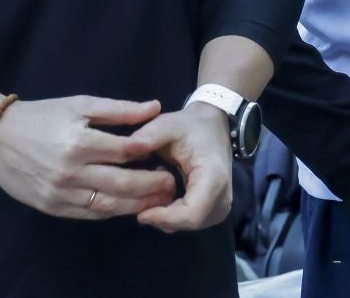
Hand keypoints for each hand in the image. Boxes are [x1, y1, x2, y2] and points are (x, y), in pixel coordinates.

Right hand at [0, 95, 175, 219]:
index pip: (126, 152)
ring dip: (136, 204)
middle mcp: (71, 171)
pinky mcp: (52, 207)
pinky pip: (89, 213)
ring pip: (108, 205)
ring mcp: (61, 193)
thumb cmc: (42, 116)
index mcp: (79, 142)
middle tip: (172, 186)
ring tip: (158, 200)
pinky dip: (112, 211)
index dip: (151, 154)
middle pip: (121, 184)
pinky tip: (128, 207)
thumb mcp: (80, 104)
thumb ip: (119, 110)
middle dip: (151, 186)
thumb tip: (155, 107)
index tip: (169, 156)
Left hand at [130, 103, 235, 232]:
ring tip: (154, 194)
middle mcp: (222, 196)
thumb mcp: (168, 124)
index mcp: (213, 177)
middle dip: (162, 218)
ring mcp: (221, 206)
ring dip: (167, 217)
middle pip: (188, 223)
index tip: (140, 213)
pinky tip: (164, 198)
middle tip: (142, 202)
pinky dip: (174, 215)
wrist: (213, 127)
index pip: (191, 214)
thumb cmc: (190, 127)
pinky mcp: (215, 210)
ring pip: (189, 226)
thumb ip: (149, 134)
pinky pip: (191, 222)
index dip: (164, 218)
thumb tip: (127, 147)